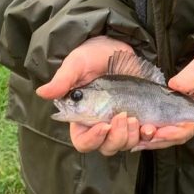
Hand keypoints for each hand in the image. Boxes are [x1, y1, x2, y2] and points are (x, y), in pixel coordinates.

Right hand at [36, 36, 140, 154]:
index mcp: (82, 118)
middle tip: (123, 116)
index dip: (93, 139)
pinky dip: (147, 135)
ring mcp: (120, 123)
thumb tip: (42, 93)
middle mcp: (100, 125)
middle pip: (107, 148)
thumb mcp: (77, 64)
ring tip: (134, 117)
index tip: (103, 125)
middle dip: (116, 137)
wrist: (117, 46)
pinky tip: (150, 126)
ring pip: (125, 144)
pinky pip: (143, 137)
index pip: (83, 141)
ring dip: (131, 136)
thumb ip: (63, 80)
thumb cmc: (92, 55)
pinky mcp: (138, 118)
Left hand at [134, 50, 193, 150]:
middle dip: (159, 140)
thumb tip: (173, 86)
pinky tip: (140, 135)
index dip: (174, 132)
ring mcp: (189, 118)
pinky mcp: (181, 115)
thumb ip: (190, 76)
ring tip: (137, 141)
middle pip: (178, 136)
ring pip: (172, 136)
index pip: (190, 127)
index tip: (159, 132)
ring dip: (155, 140)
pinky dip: (155, 134)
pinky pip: (168, 128)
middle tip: (141, 139)